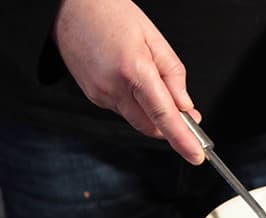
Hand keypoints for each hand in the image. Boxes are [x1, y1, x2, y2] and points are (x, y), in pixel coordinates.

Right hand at [53, 0, 204, 164]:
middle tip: (189, 117)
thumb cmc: (111, 14)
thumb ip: (173, 76)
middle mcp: (113, 87)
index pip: (164, 116)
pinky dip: (137, 106)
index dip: (182, 140)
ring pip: (137, 120)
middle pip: (151, 126)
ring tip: (156, 85)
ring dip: (154, 115)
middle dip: (172, 128)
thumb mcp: (155, 38)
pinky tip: (135, 83)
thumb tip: (185, 107)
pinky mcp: (93, 97)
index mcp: (133, 71)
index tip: (196, 155)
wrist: (69, 7)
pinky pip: (123, 111)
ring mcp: (100, 95)